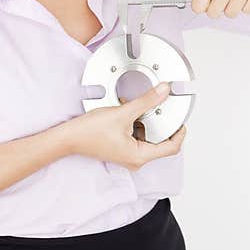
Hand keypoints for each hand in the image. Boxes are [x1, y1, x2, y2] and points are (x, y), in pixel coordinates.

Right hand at [68, 83, 186, 170]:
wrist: (69, 137)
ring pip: (148, 138)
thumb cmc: (90, 132)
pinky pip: (137, 137)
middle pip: (161, 142)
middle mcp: (135, 159)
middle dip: (161, 124)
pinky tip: (129, 112)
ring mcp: (128, 155)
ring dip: (147, 122)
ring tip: (141, 109)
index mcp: (139, 156)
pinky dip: (137, 124)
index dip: (180, 132)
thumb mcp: (123, 113)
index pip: (171, 147)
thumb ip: (146, 101)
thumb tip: (163, 91)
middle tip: (162, 108)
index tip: (181, 119)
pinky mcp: (122, 149)